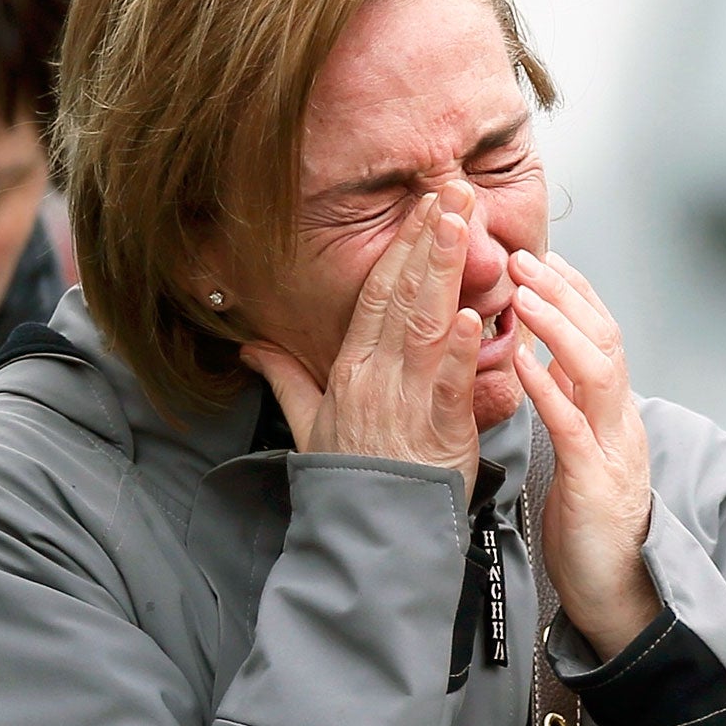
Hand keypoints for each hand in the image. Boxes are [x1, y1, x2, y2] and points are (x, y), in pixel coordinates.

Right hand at [242, 182, 482, 499]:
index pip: (376, 294)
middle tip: (451, 191)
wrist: (366, 534)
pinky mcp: (437, 432)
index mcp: (350, 369)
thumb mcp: (307, 424)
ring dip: (442, 271)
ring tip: (460, 223)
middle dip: (427, 239)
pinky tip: (472, 311)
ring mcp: (405, 401)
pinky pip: (447, 383)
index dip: (400, 248)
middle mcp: (375, 376)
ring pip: (424, 324)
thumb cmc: (348, 481)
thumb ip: (284, 378)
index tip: (423, 207)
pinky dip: (459, 348)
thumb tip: (253, 348)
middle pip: (401, 295)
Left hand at [508, 250, 658, 657]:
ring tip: (519, 294)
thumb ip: (567, 404)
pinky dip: (546, 387)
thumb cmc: (586, 525)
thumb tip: (543, 357)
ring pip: (596, 369)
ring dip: (556, 326)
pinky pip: (572, 423)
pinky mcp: (595, 482)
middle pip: (604, 337)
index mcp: (613, 412)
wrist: (615, 594)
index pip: (601, 334)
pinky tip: (520, 361)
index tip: (540, 257)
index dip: (573, 292)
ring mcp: (613, 448)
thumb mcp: (576, 450)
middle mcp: (622, 420)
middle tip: (521, 256)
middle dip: (564, 292)